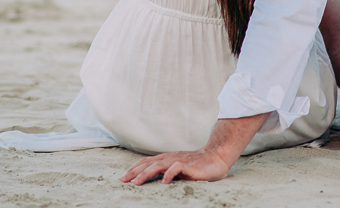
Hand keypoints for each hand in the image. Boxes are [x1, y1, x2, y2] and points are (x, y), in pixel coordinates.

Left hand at [119, 114, 267, 185]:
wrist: (217, 157)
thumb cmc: (197, 165)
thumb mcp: (179, 168)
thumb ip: (167, 172)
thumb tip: (152, 180)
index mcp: (167, 159)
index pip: (146, 162)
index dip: (134, 169)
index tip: (122, 178)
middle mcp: (170, 158)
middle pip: (148, 163)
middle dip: (134, 172)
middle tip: (122, 180)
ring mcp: (179, 161)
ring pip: (159, 165)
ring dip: (146, 173)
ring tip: (136, 182)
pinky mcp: (189, 166)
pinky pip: (177, 168)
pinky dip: (169, 174)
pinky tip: (163, 182)